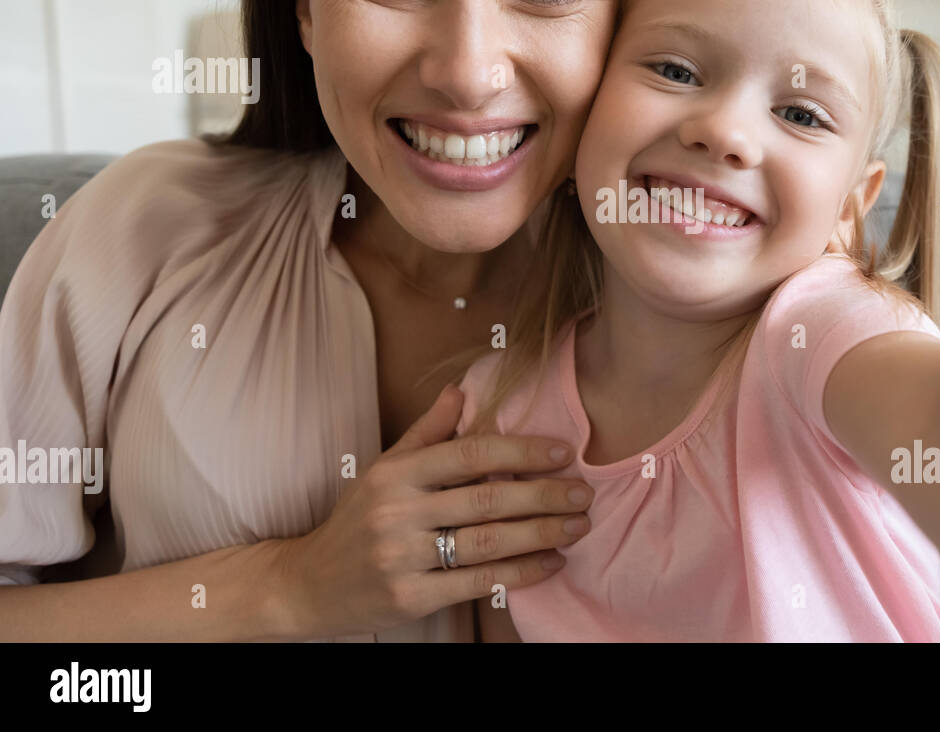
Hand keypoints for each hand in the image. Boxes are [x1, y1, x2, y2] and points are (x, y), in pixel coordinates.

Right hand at [277, 383, 591, 637]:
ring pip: (488, 542)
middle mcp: (397, 512)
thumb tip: (462, 390)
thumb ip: (427, 431)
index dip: (521, 451)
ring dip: (542, 534)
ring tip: (577, 525)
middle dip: (544, 495)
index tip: (562, 452)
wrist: (307, 584)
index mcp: (396, 473)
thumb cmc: (358, 520)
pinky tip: (551, 562)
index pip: (469, 453)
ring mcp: (402, 558)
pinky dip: (522, 572)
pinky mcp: (410, 598)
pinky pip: (478, 582)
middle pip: (487, 500)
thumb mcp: (384, 468)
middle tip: (583, 492)